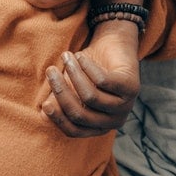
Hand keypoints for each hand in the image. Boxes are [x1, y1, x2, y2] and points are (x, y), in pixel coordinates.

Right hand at [41, 21, 139, 136]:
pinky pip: (102, 81)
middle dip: (61, 92)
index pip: (74, 130)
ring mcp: (125, 106)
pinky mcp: (132, 88)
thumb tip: (44, 114)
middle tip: (50, 70)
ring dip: (73, 73)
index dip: (58, 118)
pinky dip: (87, 67)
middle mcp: (113, 121)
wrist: (112, 45)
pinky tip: (81, 56)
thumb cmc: (87, 69)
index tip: (44, 103)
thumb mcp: (69, 85)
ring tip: (66, 56)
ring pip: (90, 97)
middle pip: (81, 115)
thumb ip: (57, 100)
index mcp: (98, 126)